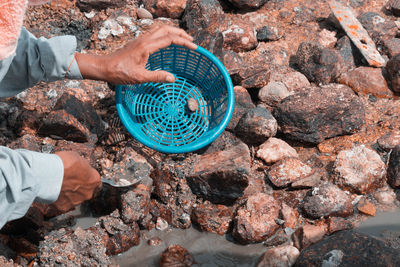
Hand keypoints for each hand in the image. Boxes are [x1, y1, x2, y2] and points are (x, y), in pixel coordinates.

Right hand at [51, 151, 100, 212]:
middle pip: (85, 191)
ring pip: (74, 198)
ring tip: (59, 186)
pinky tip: (53, 192)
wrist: (48, 174)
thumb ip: (82, 167)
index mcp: (94, 180)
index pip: (95, 181)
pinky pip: (62, 203)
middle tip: (68, 180)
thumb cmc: (63, 164)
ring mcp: (76, 201)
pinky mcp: (64, 207)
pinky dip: (58, 199)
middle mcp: (88, 193)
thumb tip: (80, 168)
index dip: (88, 179)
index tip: (82, 177)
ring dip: (69, 193)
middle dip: (78, 187)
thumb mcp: (78, 158)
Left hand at [75, 25, 196, 83]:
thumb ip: (157, 77)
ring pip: (160, 29)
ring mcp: (141, 39)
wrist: (104, 67)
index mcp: (147, 46)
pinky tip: (167, 43)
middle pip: (166, 29)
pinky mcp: (138, 42)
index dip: (184, 42)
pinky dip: (165, 35)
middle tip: (191, 40)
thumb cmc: (120, 73)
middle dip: (181, 33)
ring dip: (173, 32)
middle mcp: (144, 39)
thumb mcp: (140, 77)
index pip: (170, 39)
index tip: (194, 47)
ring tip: (182, 39)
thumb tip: (173, 78)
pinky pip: (155, 33)